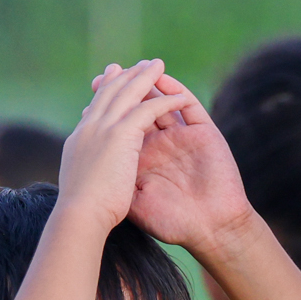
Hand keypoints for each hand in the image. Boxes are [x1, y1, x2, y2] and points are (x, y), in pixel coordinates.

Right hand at [57, 60, 193, 231]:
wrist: (79, 218)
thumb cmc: (79, 214)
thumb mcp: (81, 186)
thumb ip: (87, 173)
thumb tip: (87, 179)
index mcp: (79, 140)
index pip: (94, 108)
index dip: (104, 92)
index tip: (111, 78)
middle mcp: (89, 128)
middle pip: (109, 93)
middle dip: (124, 75)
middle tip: (139, 64)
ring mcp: (103, 128)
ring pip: (126, 93)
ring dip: (144, 77)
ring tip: (158, 65)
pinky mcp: (120, 134)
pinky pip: (147, 109)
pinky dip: (164, 101)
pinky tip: (179, 97)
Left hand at [88, 68, 250, 253]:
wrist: (210, 230)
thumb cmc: (172, 223)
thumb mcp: (135, 202)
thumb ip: (117, 181)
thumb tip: (90, 163)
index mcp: (142, 157)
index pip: (123, 125)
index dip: (109, 108)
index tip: (91, 93)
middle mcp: (161, 143)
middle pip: (141, 108)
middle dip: (126, 88)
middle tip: (109, 71)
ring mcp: (183, 137)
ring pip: (163, 102)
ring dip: (151, 85)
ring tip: (136, 68)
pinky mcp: (204, 134)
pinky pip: (190, 106)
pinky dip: (177, 92)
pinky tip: (163, 81)